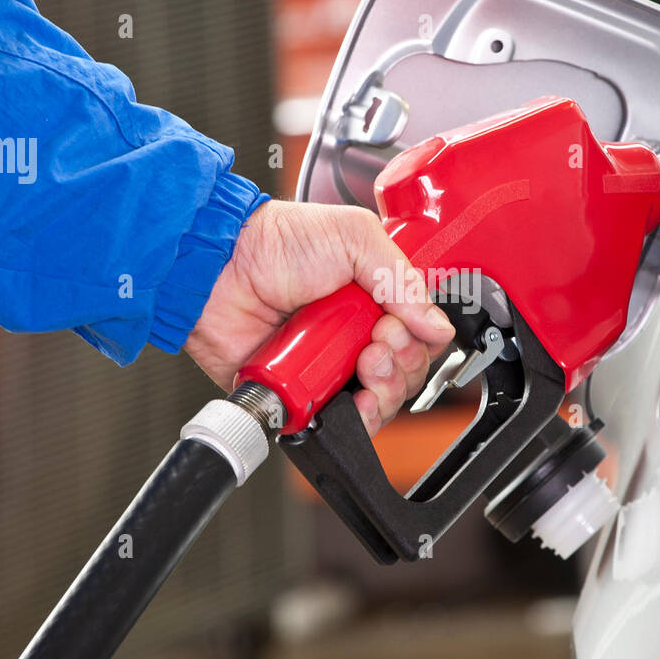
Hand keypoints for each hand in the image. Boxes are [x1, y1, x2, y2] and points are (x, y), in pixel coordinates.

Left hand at [185, 200, 455, 434]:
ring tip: (363, 361)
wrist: (220, 269)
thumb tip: (438, 326)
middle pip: (407, 371)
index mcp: (374, 297)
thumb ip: (402, 279)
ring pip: (383, 400)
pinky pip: (343, 422)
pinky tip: (352, 398)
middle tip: (377, 341)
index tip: (398, 326)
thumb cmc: (275, 243)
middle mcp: (356, 334)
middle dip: (403, 361)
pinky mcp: (305, 394)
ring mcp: (331, 365)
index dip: (419, 338)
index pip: (420, 334)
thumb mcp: (354, 236)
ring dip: (385, 388)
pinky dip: (356, 418)